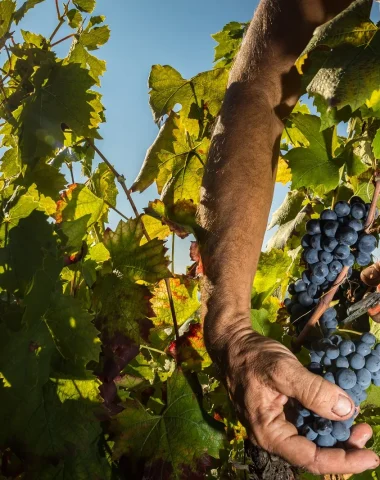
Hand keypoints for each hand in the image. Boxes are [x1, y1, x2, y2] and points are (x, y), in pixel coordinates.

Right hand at [216, 329, 379, 474]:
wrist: (234, 343)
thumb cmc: (252, 357)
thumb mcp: (283, 370)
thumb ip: (314, 391)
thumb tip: (347, 411)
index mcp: (269, 432)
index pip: (310, 458)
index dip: (343, 461)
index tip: (371, 456)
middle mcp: (273, 435)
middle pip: (313, 452)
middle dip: (344, 447)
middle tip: (366, 430)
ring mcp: (278, 424)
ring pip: (312, 438)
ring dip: (337, 433)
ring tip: (359, 421)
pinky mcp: (283, 412)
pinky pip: (307, 423)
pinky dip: (326, 418)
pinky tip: (339, 407)